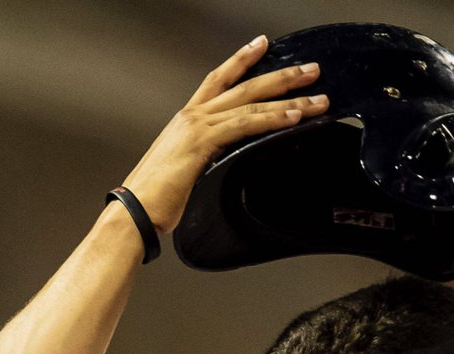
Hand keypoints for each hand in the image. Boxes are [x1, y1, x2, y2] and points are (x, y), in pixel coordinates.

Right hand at [120, 35, 328, 233]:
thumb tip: (227, 163)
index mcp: (188, 119)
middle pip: (244, 85)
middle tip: (311, 70)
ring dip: (288, 99)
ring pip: (251, 103)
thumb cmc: (158, 198)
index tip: (264, 45)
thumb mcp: (188, 172)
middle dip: (281, 76)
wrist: (136, 210)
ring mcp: (198, 126)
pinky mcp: (203, 142)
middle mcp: (193, 115)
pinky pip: (245, 125)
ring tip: (317, 97)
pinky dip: (272, 119)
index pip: (219, 79)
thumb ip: (208, 159)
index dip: (242, 60)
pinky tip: (294, 117)